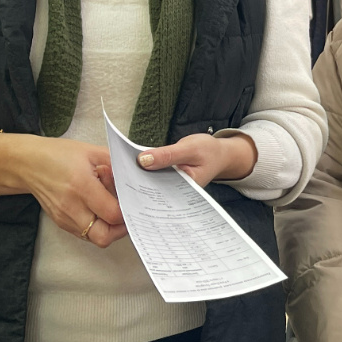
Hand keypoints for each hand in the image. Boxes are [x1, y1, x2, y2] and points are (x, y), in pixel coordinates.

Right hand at [0, 134, 125, 247]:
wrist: (27, 163)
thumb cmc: (59, 154)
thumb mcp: (92, 152)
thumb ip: (116, 166)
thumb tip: (134, 180)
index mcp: (81, 186)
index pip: (113, 214)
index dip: (127, 210)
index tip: (131, 200)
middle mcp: (71, 207)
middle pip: (104, 236)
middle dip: (120, 228)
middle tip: (126, 213)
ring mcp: (64, 218)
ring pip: (95, 239)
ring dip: (109, 228)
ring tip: (111, 209)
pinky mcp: (61, 222)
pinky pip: (85, 234)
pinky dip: (97, 227)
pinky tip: (98, 210)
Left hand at [136, 132, 257, 183]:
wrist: (219, 153)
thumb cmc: (210, 152)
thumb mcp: (190, 149)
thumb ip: (168, 155)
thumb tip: (143, 160)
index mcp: (185, 191)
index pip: (160, 192)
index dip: (143, 187)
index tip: (127, 180)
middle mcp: (177, 193)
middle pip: (154, 190)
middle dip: (139, 183)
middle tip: (122, 175)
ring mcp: (172, 187)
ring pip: (152, 183)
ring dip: (140, 176)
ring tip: (124, 171)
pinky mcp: (168, 179)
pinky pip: (154, 176)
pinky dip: (146, 170)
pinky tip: (135, 166)